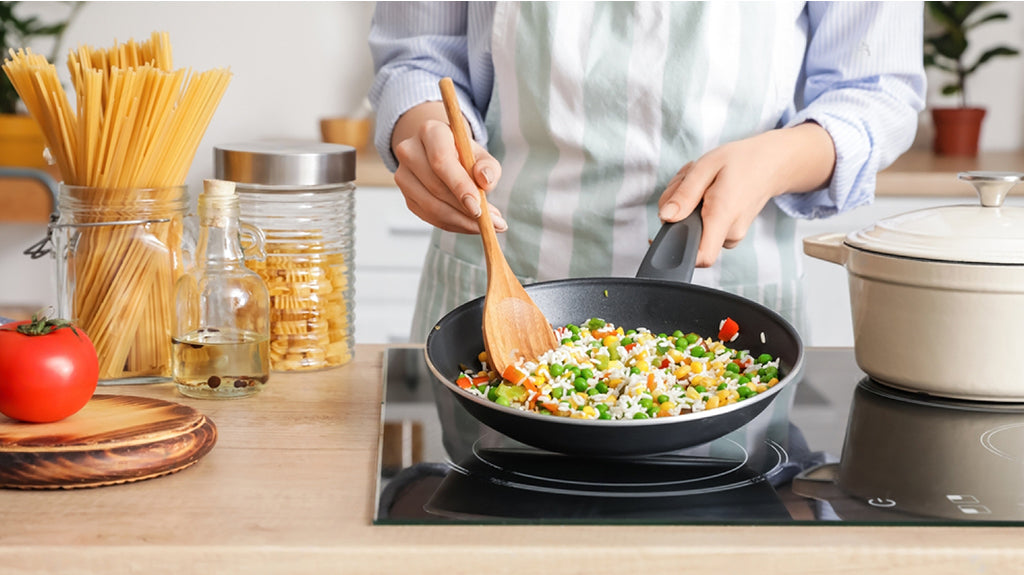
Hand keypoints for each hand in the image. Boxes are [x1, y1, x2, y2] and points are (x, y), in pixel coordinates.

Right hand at [391, 101, 505, 233]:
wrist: (442, 154)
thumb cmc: (465, 155)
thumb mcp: (481, 156)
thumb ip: (488, 167)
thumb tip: (485, 181)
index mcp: (430, 132)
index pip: (441, 161)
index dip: (459, 186)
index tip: (478, 208)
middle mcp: (409, 151)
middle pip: (435, 186)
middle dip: (464, 210)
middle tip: (491, 222)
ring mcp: (403, 174)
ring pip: (431, 206)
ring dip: (460, 221)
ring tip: (485, 225)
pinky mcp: (406, 195)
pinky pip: (428, 216)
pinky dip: (451, 224)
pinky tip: (469, 225)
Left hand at [658, 122, 835, 266]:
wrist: (771, 164)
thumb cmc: (741, 162)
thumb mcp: (706, 167)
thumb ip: (684, 194)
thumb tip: (665, 217)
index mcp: (723, 216)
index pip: (701, 257)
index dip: (678, 250)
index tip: (668, 229)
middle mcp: (730, 233)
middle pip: (688, 237)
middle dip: (678, 211)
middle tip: (687, 183)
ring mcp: (732, 236)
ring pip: (694, 231)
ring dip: (686, 207)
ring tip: (700, 183)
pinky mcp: (729, 234)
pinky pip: (704, 228)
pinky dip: (697, 210)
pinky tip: (706, 192)